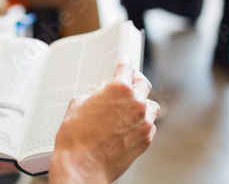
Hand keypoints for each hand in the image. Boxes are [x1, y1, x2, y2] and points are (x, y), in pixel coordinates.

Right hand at [49, 58, 160, 182]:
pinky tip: (134, 125)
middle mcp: (135, 103)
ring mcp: (143, 122)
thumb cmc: (76, 137)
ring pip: (152, 105)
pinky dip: (144, 122)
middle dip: (136, 80)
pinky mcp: (146, 139)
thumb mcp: (79, 104)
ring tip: (134, 106)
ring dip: (144, 102)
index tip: (125, 61)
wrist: (82, 166)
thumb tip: (102, 89)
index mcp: (119, 89)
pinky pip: (151, 125)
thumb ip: (94, 92)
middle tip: (131, 80)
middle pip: (144, 83)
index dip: (125, 62)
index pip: (126, 69)